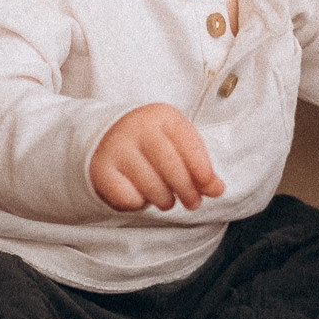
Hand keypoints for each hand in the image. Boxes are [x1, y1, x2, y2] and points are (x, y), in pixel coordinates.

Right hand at [90, 104, 225, 211]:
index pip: (189, 145)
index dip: (203, 171)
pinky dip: (139, 203)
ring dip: (165, 200)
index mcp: (163, 115)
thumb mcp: (180, 147)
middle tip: (193, 203)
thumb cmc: (156, 146)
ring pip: (151, 186)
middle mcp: (137, 126)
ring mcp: (116, 147)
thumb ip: (201, 167)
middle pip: (171, 167)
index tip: (211, 189)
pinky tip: (140, 195)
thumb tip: (217, 190)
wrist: (109, 137)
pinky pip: (128, 198)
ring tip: (167, 200)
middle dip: (187, 191)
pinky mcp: (100, 169)